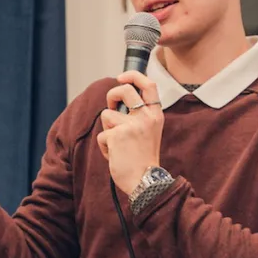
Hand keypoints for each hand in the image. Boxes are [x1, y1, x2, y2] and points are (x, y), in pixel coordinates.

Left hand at [97, 71, 163, 194]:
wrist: (145, 182)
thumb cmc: (144, 159)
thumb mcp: (149, 132)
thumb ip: (139, 116)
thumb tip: (118, 101)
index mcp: (156, 115)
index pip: (148, 85)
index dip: (133, 76)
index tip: (121, 77)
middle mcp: (145, 117)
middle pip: (123, 90)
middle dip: (111, 95)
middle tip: (111, 106)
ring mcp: (131, 125)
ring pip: (107, 115)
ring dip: (107, 130)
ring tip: (118, 145)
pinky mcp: (117, 135)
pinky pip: (102, 135)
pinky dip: (105, 146)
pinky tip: (115, 155)